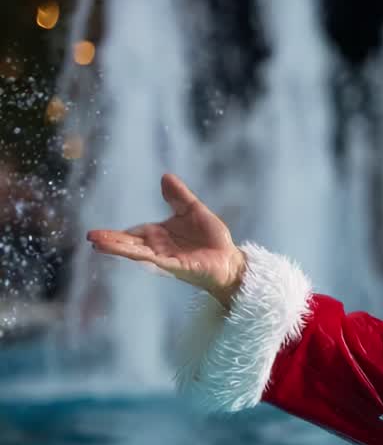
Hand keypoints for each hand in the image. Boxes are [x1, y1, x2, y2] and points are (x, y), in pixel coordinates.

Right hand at [86, 174, 245, 307]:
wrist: (230, 259)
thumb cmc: (212, 238)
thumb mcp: (193, 211)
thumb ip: (179, 196)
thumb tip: (165, 177)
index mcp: (158, 235)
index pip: (132, 234)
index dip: (115, 235)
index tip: (95, 235)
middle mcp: (158, 248)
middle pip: (130, 244)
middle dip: (111, 241)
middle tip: (91, 238)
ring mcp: (167, 259)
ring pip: (140, 253)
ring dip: (121, 249)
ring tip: (100, 245)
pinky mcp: (179, 267)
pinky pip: (161, 261)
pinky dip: (147, 258)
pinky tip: (134, 255)